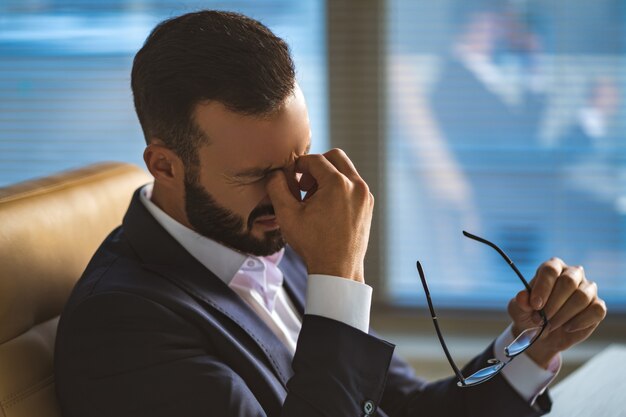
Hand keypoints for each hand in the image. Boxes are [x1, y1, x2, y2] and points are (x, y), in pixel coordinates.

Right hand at [266, 149, 373, 282]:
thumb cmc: (312, 244)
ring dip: (328, 176)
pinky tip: (326, 208)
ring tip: (313, 199)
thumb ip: (277, 187)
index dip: (299, 165)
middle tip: (304, 185)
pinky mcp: (368, 206)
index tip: (291, 178)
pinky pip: (353, 185)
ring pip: (345, 170)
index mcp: (338, 184)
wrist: (338, 270)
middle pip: (335, 157)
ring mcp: (365, 196)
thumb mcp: (287, 215)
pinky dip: (339, 188)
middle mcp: (357, 186)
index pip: (315, 160)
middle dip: (317, 166)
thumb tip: (276, 173)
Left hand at [508, 258, 606, 368]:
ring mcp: (587, 289)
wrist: (542, 335)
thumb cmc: (530, 316)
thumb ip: (520, 303)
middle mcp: (572, 274)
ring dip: (564, 315)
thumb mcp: (519, 311)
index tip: (535, 305)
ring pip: (582, 297)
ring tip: (550, 325)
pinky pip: (597, 310)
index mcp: (552, 267)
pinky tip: (567, 328)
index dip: (543, 287)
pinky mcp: (598, 306)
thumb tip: (522, 297)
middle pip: (568, 282)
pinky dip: (580, 321)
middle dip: (553, 304)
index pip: (550, 270)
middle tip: (541, 319)